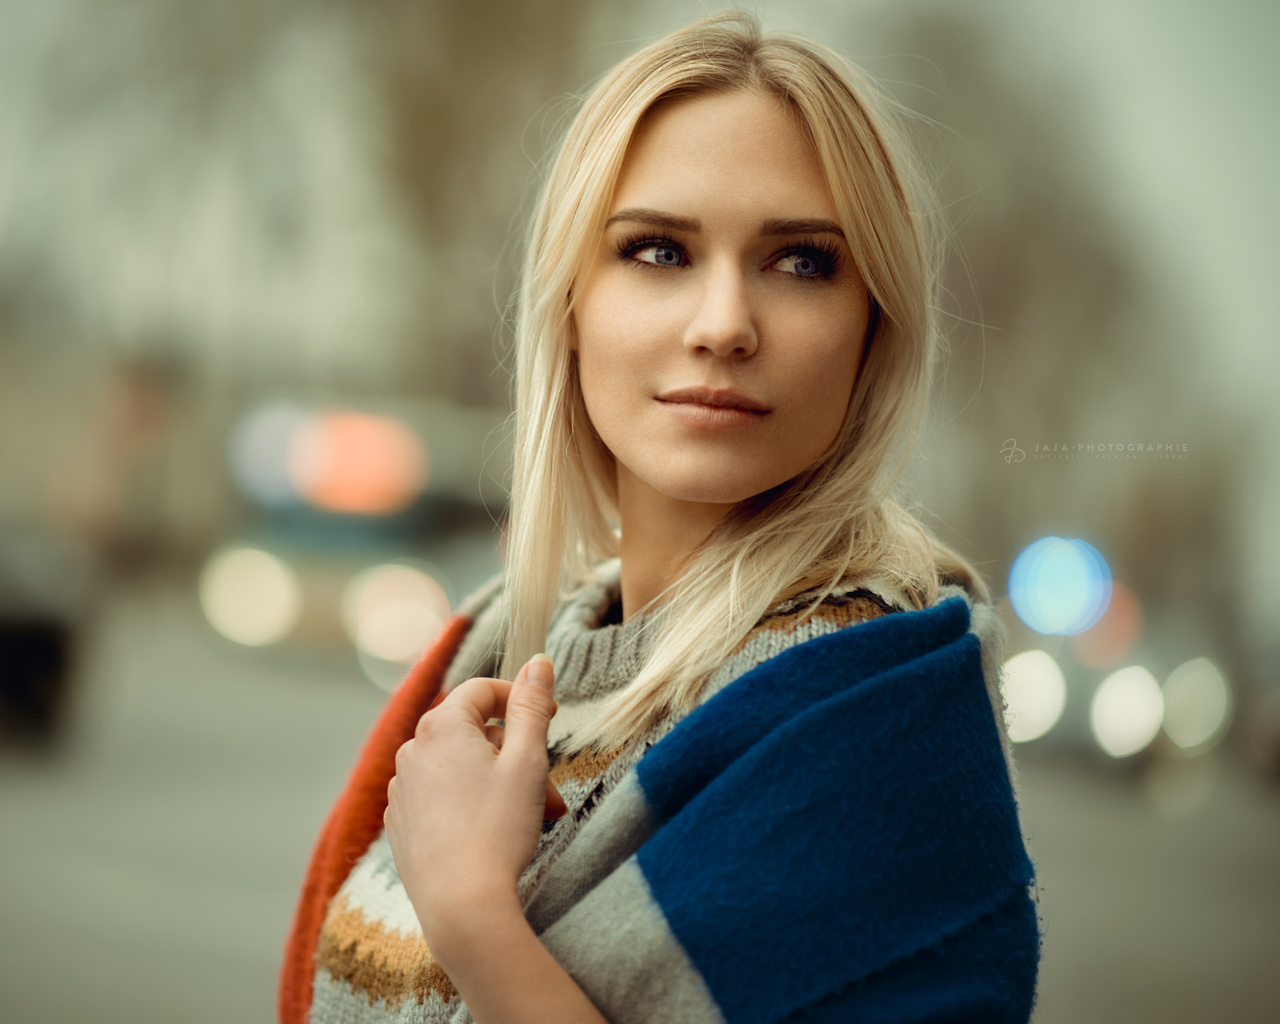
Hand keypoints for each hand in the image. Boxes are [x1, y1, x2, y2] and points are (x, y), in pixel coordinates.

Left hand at [384, 655, 564, 955]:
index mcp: (441, 727)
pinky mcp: (400, 824)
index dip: (521, 698)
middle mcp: (412, 750)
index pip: (483, 690)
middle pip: (473, 733)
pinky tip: (493, 833)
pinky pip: (440, 797)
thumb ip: (532, 706)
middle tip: (550, 789)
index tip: (551, 718)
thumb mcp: (527, 761)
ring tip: (531, 816)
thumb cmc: (498, 829)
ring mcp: (402, 789)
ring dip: (497, 782)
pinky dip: (469, 804)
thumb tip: (538, 661)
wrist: (461, 905)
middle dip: (516, 754)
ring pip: (459, 768)